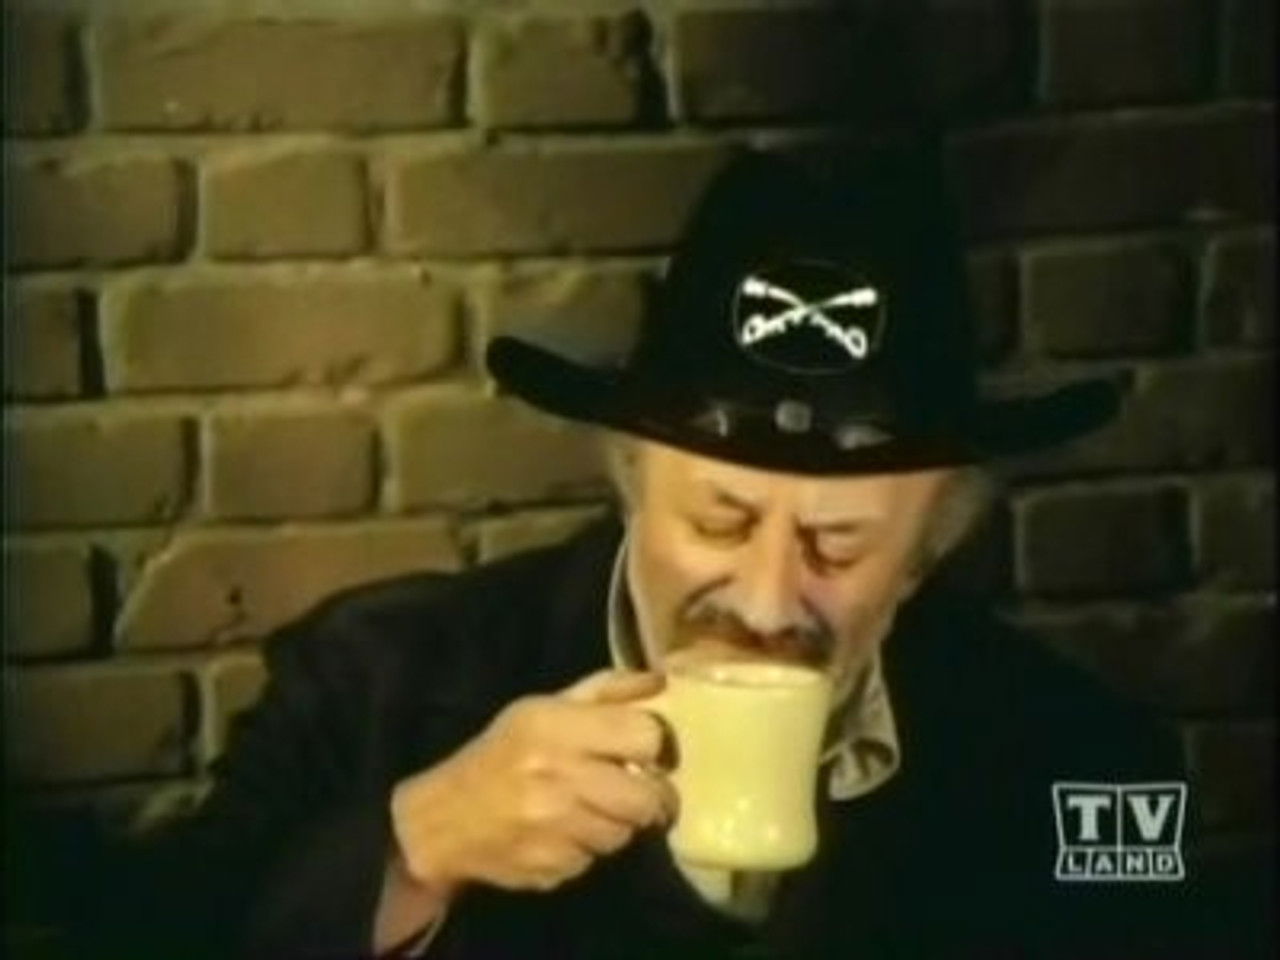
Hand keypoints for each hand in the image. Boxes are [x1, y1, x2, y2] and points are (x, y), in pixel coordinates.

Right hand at [389, 670, 675, 898]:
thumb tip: (661, 679)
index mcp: (557, 727)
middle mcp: (560, 777)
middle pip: (648, 797)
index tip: (647, 751)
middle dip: (650, 796)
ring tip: (591, 809)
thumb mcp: (543, 708)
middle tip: (638, 791)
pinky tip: (564, 833)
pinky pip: (595, 860)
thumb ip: (605, 692)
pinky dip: (587, 849)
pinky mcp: (553, 868)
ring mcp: (556, 829)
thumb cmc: (501, 754)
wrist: (442, 821)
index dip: (655, 744)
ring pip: (625, 833)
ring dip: (617, 824)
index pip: (646, 735)